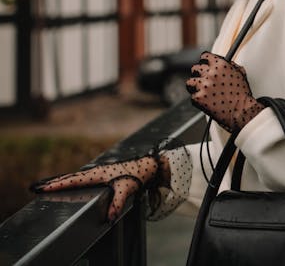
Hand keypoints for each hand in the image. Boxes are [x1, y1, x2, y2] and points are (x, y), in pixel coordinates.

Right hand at [30, 153, 169, 222]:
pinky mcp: (103, 174)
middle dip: (54, 182)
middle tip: (36, 187)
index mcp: (99, 174)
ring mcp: (99, 172)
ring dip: (62, 180)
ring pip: (76, 177)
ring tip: (47, 186)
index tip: (43, 188)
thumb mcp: (127, 189)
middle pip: (70, 177)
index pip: (74, 180)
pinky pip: (82, 178)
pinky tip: (69, 184)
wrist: (147, 166)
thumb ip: (117, 203)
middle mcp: (96, 171)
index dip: (58, 185)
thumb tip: (108, 218)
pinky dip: (71, 180)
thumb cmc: (137, 176)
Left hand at [186, 51, 263, 132]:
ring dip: (194, 86)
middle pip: (195, 69)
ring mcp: (204, 85)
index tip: (203, 65)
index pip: (205, 56)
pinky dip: (197, 100)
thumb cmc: (242, 95)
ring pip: (190, 82)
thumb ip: (230, 65)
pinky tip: (205, 101)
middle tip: (202, 80)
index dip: (204, 61)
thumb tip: (225, 62)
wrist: (242, 112)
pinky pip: (192, 96)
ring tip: (201, 92)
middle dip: (198, 74)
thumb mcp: (240, 74)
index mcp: (220, 65)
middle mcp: (211, 73)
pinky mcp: (199, 98)